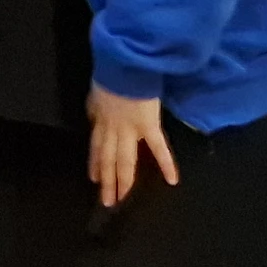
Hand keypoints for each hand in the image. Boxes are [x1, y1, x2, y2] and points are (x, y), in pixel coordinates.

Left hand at [87, 86, 177, 209]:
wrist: (123, 65)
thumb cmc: (111, 74)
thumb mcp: (97, 92)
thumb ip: (98, 106)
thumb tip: (96, 112)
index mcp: (100, 120)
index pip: (96, 147)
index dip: (95, 164)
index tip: (94, 179)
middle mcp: (112, 129)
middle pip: (107, 159)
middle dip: (107, 181)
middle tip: (106, 201)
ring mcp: (129, 129)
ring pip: (124, 160)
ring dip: (122, 181)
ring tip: (122, 199)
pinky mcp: (148, 125)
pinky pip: (158, 147)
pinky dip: (166, 164)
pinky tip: (172, 180)